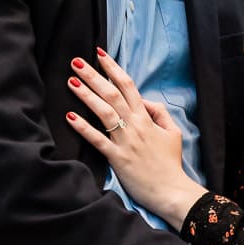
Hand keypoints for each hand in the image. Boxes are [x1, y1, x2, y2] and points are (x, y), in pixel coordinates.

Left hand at [65, 48, 204, 226]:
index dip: (113, 69)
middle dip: (93, 75)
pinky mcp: (117, 158)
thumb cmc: (171, 163)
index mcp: (147, 117)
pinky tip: (70, 117)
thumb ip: (160, 113)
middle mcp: (135, 125)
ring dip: (86, 95)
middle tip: (76, 61)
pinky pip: (98, 140)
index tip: (100, 54)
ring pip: (104, 112)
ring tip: (71, 81)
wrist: (171, 190)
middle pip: (112, 93)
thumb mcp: (173, 132)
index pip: (129, 86)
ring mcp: (125, 141)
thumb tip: (144, 101)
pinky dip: (83, 128)